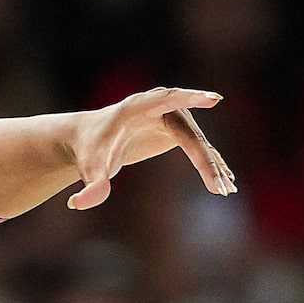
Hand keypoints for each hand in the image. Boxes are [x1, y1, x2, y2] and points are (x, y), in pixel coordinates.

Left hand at [67, 87, 231, 209]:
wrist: (91, 140)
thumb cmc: (89, 150)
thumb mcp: (89, 168)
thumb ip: (89, 185)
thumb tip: (76, 203)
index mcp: (138, 107)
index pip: (168, 100)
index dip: (190, 99)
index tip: (212, 99)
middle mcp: (160, 108)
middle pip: (190, 134)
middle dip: (205, 161)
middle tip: (219, 187)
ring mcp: (172, 118)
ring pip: (199, 144)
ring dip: (214, 167)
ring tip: (227, 191)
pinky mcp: (176, 131)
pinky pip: (199, 149)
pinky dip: (211, 166)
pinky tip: (226, 183)